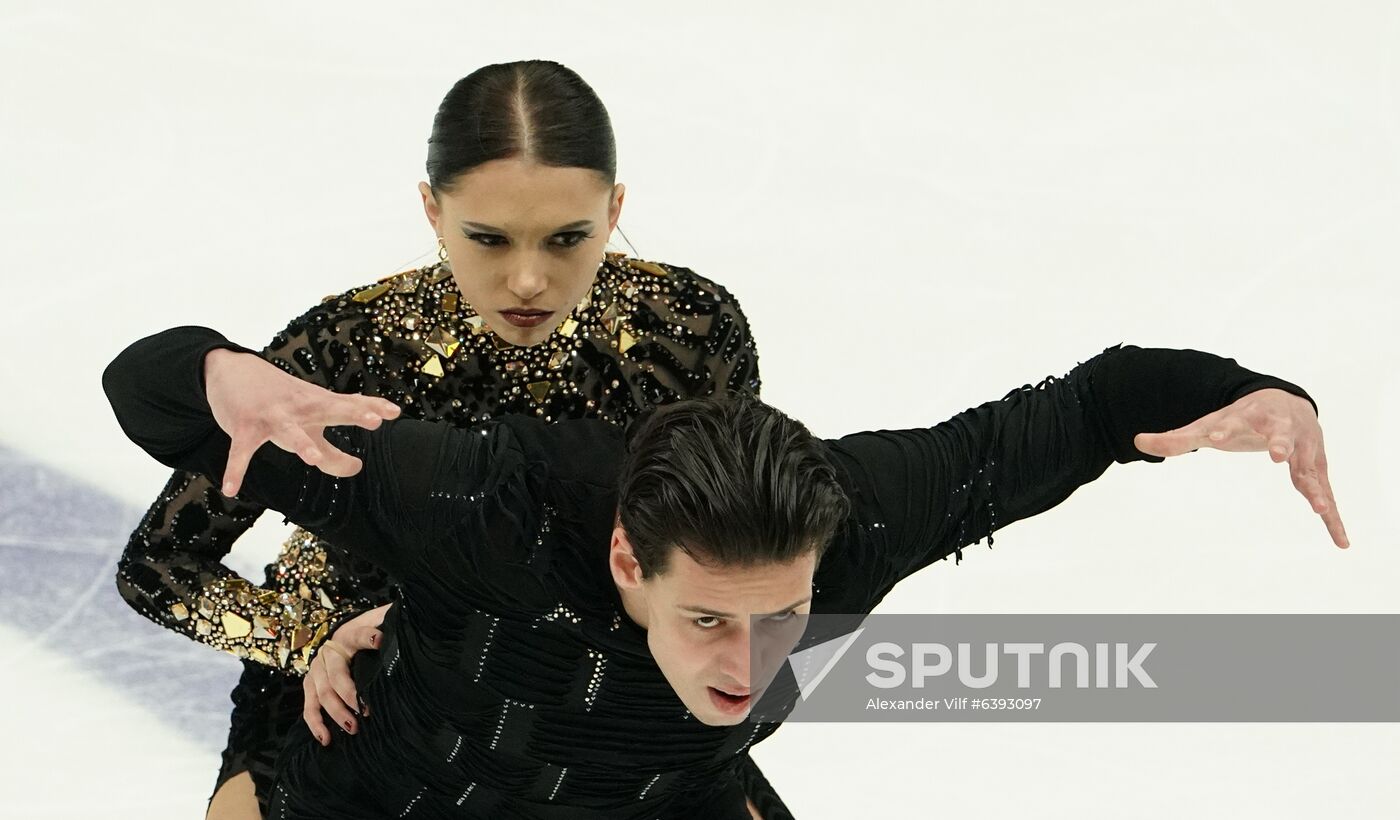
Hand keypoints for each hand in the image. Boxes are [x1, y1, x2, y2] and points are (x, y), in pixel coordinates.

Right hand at [203, 348, 399, 496]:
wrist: (232, 371)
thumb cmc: (280, 399)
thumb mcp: (309, 419)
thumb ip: (334, 449)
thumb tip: (357, 467)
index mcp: (317, 404)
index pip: (349, 404)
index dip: (371, 407)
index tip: (394, 412)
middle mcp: (299, 408)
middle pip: (329, 409)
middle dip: (351, 412)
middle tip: (373, 419)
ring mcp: (272, 417)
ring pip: (288, 431)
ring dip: (300, 443)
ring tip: (312, 458)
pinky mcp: (244, 427)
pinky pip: (240, 452)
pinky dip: (235, 470)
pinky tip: (231, 490)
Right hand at [302, 604, 389, 745]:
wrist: (342, 634)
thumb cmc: (368, 630)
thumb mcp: (379, 620)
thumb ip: (391, 620)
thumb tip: (409, 619)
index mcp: (348, 635)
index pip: (358, 634)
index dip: (367, 637)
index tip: (380, 640)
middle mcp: (329, 652)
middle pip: (336, 675)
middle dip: (350, 695)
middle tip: (366, 711)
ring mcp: (317, 670)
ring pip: (322, 694)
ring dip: (336, 713)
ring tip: (353, 728)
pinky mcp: (311, 685)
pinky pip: (309, 707)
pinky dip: (315, 724)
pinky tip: (326, 739)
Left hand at [1133, 387, 1348, 547]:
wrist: (1287, 402)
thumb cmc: (1242, 418)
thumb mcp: (1209, 424)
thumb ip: (1177, 437)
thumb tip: (1137, 441)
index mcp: (1250, 417)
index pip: (1233, 421)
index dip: (1224, 428)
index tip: (1215, 435)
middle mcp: (1282, 429)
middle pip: (1281, 435)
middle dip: (1280, 443)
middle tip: (1276, 455)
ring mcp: (1304, 449)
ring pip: (1310, 468)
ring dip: (1315, 487)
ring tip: (1318, 507)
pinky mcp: (1316, 469)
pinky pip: (1326, 494)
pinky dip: (1333, 516)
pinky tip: (1341, 541)